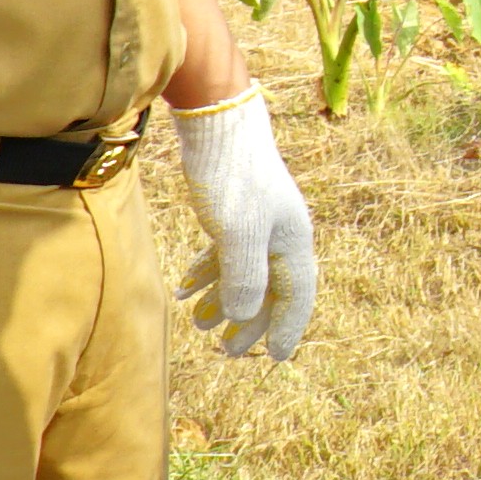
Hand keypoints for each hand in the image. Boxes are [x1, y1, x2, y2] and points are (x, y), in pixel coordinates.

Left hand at [176, 88, 320, 361]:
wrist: (218, 122)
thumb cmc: (232, 176)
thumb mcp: (238, 232)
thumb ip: (243, 277)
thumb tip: (241, 316)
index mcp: (292, 241)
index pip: (295, 295)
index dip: (285, 327)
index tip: (274, 357)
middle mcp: (280, 234)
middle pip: (269, 288)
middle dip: (248, 321)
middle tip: (227, 351)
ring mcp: (257, 221)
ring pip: (244, 272)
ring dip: (223, 301)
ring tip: (199, 327)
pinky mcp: (234, 209)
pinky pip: (224, 253)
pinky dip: (207, 273)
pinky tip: (185, 288)